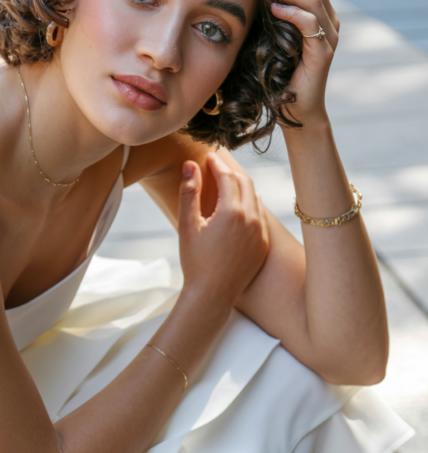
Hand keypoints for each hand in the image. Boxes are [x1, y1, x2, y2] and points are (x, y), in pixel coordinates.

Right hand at [178, 150, 268, 305]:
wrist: (212, 294)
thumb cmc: (195, 262)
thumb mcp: (187, 226)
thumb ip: (189, 192)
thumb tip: (190, 165)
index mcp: (232, 212)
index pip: (228, 177)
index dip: (217, 165)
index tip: (209, 158)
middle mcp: (252, 219)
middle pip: (245, 184)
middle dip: (231, 173)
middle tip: (217, 168)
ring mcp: (261, 233)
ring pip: (255, 199)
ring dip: (242, 189)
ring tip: (227, 187)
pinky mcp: (264, 245)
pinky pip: (260, 218)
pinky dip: (250, 208)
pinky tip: (237, 212)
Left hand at [263, 0, 339, 122]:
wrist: (293, 109)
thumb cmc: (277, 72)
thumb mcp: (271, 34)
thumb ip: (268, 9)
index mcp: (319, 10)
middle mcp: (329, 18)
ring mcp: (329, 34)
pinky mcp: (324, 52)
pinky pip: (311, 22)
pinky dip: (292, 12)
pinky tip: (274, 10)